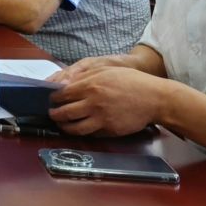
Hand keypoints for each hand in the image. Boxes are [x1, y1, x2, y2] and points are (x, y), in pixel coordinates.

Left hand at [50, 63, 165, 137]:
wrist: (154, 98)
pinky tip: (80, 128)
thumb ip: (84, 77)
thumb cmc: (131, 81)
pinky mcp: (110, 131)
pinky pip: (91, 134)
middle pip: (65, 113)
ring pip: (75, 128)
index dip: (53, 98)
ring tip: (62, 125)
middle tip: (52, 114)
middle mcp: (93, 104)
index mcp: (90, 86)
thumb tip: (66, 84)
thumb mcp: (106, 70)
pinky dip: (82, 132)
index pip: (62, 95)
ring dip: (65, 127)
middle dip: (55, 114)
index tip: (51, 100)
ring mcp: (101, 119)